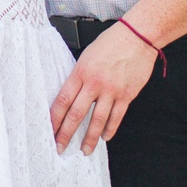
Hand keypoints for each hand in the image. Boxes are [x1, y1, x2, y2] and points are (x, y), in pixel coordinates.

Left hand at [51, 24, 156, 154]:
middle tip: (59, 148)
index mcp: (81, 72)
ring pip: (98, 120)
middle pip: (77, 114)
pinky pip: (117, 116)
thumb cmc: (111, 43)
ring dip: (90, 138)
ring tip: (84, 150)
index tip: (49, 130)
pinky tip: (105, 137)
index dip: (54, 118)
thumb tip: (71, 95)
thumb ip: (79, 76)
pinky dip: (110, 129)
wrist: (137, 36)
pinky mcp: (127, 94)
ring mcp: (112, 90)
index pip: (63, 100)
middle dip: (66, 133)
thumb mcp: (87, 56)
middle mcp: (95, 83)